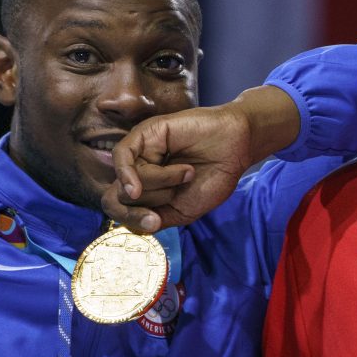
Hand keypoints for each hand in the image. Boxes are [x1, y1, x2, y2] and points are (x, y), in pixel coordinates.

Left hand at [102, 86, 298, 230]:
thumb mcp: (182, 212)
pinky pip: (122, 156)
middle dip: (150, 201)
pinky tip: (137, 187)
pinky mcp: (146, 133)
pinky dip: (127, 175)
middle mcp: (138, 171)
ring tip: (186, 173)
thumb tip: (129, 222)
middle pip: (120, 198)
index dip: (131, 220)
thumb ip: (153, 220)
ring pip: (124, 180)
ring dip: (158, 183)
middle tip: (175, 193)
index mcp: (146, 191)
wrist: (236, 149)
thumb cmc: (213, 178)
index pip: (120, 210)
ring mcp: (141, 151)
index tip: (154, 223)